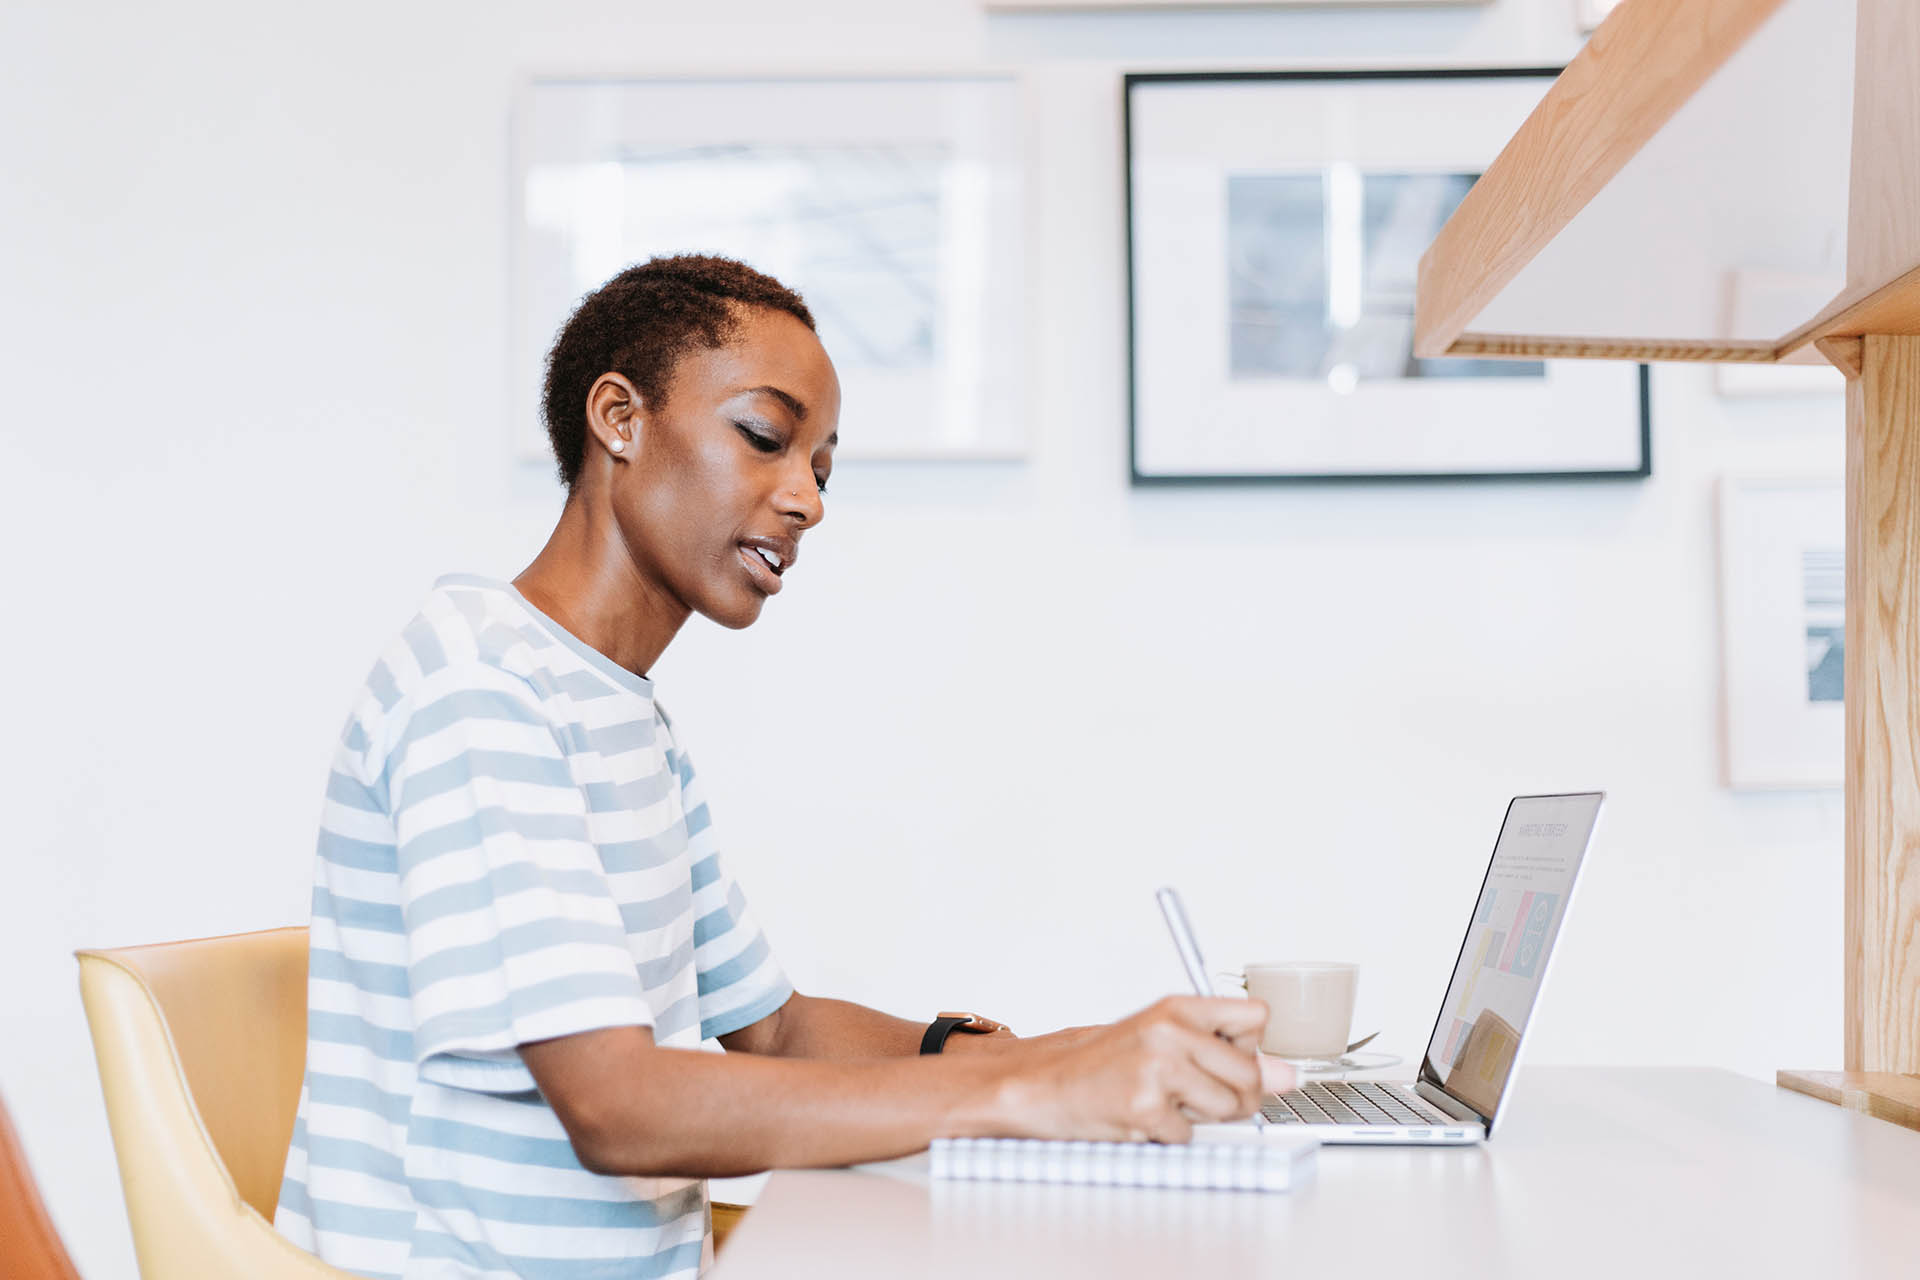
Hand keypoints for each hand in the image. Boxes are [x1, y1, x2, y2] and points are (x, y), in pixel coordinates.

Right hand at [987, 996, 1277, 1143]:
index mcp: (1178, 1007)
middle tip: (1194, 1092)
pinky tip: (1142, 1116)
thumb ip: (1227, 1053)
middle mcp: (1170, 1031)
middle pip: (1251, 1073)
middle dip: (1234, 1095)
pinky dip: (1169, 1135)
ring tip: (1166, 1101)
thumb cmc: (1106, 1062)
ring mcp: (1157, 1068)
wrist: (1045, 1083)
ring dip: (1202, 1117)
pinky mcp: (1144, 1107)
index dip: (1250, 1045)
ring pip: (1229, 1108)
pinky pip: (1189, 1134)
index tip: (1225, 1054)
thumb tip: (1290, 1076)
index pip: (1257, 1016)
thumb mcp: (1166, 1040)